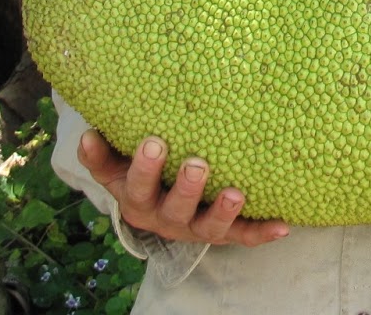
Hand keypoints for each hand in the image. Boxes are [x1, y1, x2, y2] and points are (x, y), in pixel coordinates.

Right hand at [76, 129, 290, 246]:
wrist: (157, 208)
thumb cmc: (138, 175)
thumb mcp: (115, 166)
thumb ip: (100, 153)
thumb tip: (87, 134)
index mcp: (139, 200)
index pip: (137, 187)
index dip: (144, 169)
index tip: (154, 143)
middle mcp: (166, 219)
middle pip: (174, 209)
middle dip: (186, 188)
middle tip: (197, 163)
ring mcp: (195, 228)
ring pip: (208, 228)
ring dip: (222, 211)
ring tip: (235, 193)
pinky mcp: (223, 233)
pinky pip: (243, 235)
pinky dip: (262, 232)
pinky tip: (283, 225)